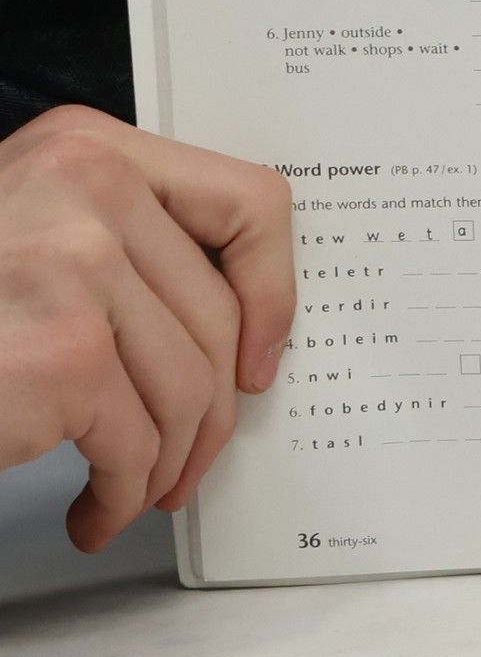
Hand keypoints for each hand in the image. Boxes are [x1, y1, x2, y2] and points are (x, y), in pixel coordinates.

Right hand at [0, 105, 294, 549]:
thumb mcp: (32, 231)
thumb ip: (124, 242)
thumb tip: (247, 318)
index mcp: (88, 146)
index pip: (249, 202)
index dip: (273, 290)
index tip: (261, 352)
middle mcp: (86, 185)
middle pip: (219, 315)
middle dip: (213, 409)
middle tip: (188, 458)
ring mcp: (72, 264)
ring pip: (190, 384)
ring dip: (168, 460)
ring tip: (136, 489)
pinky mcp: (61, 353)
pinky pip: (138, 441)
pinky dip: (123, 494)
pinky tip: (95, 511)